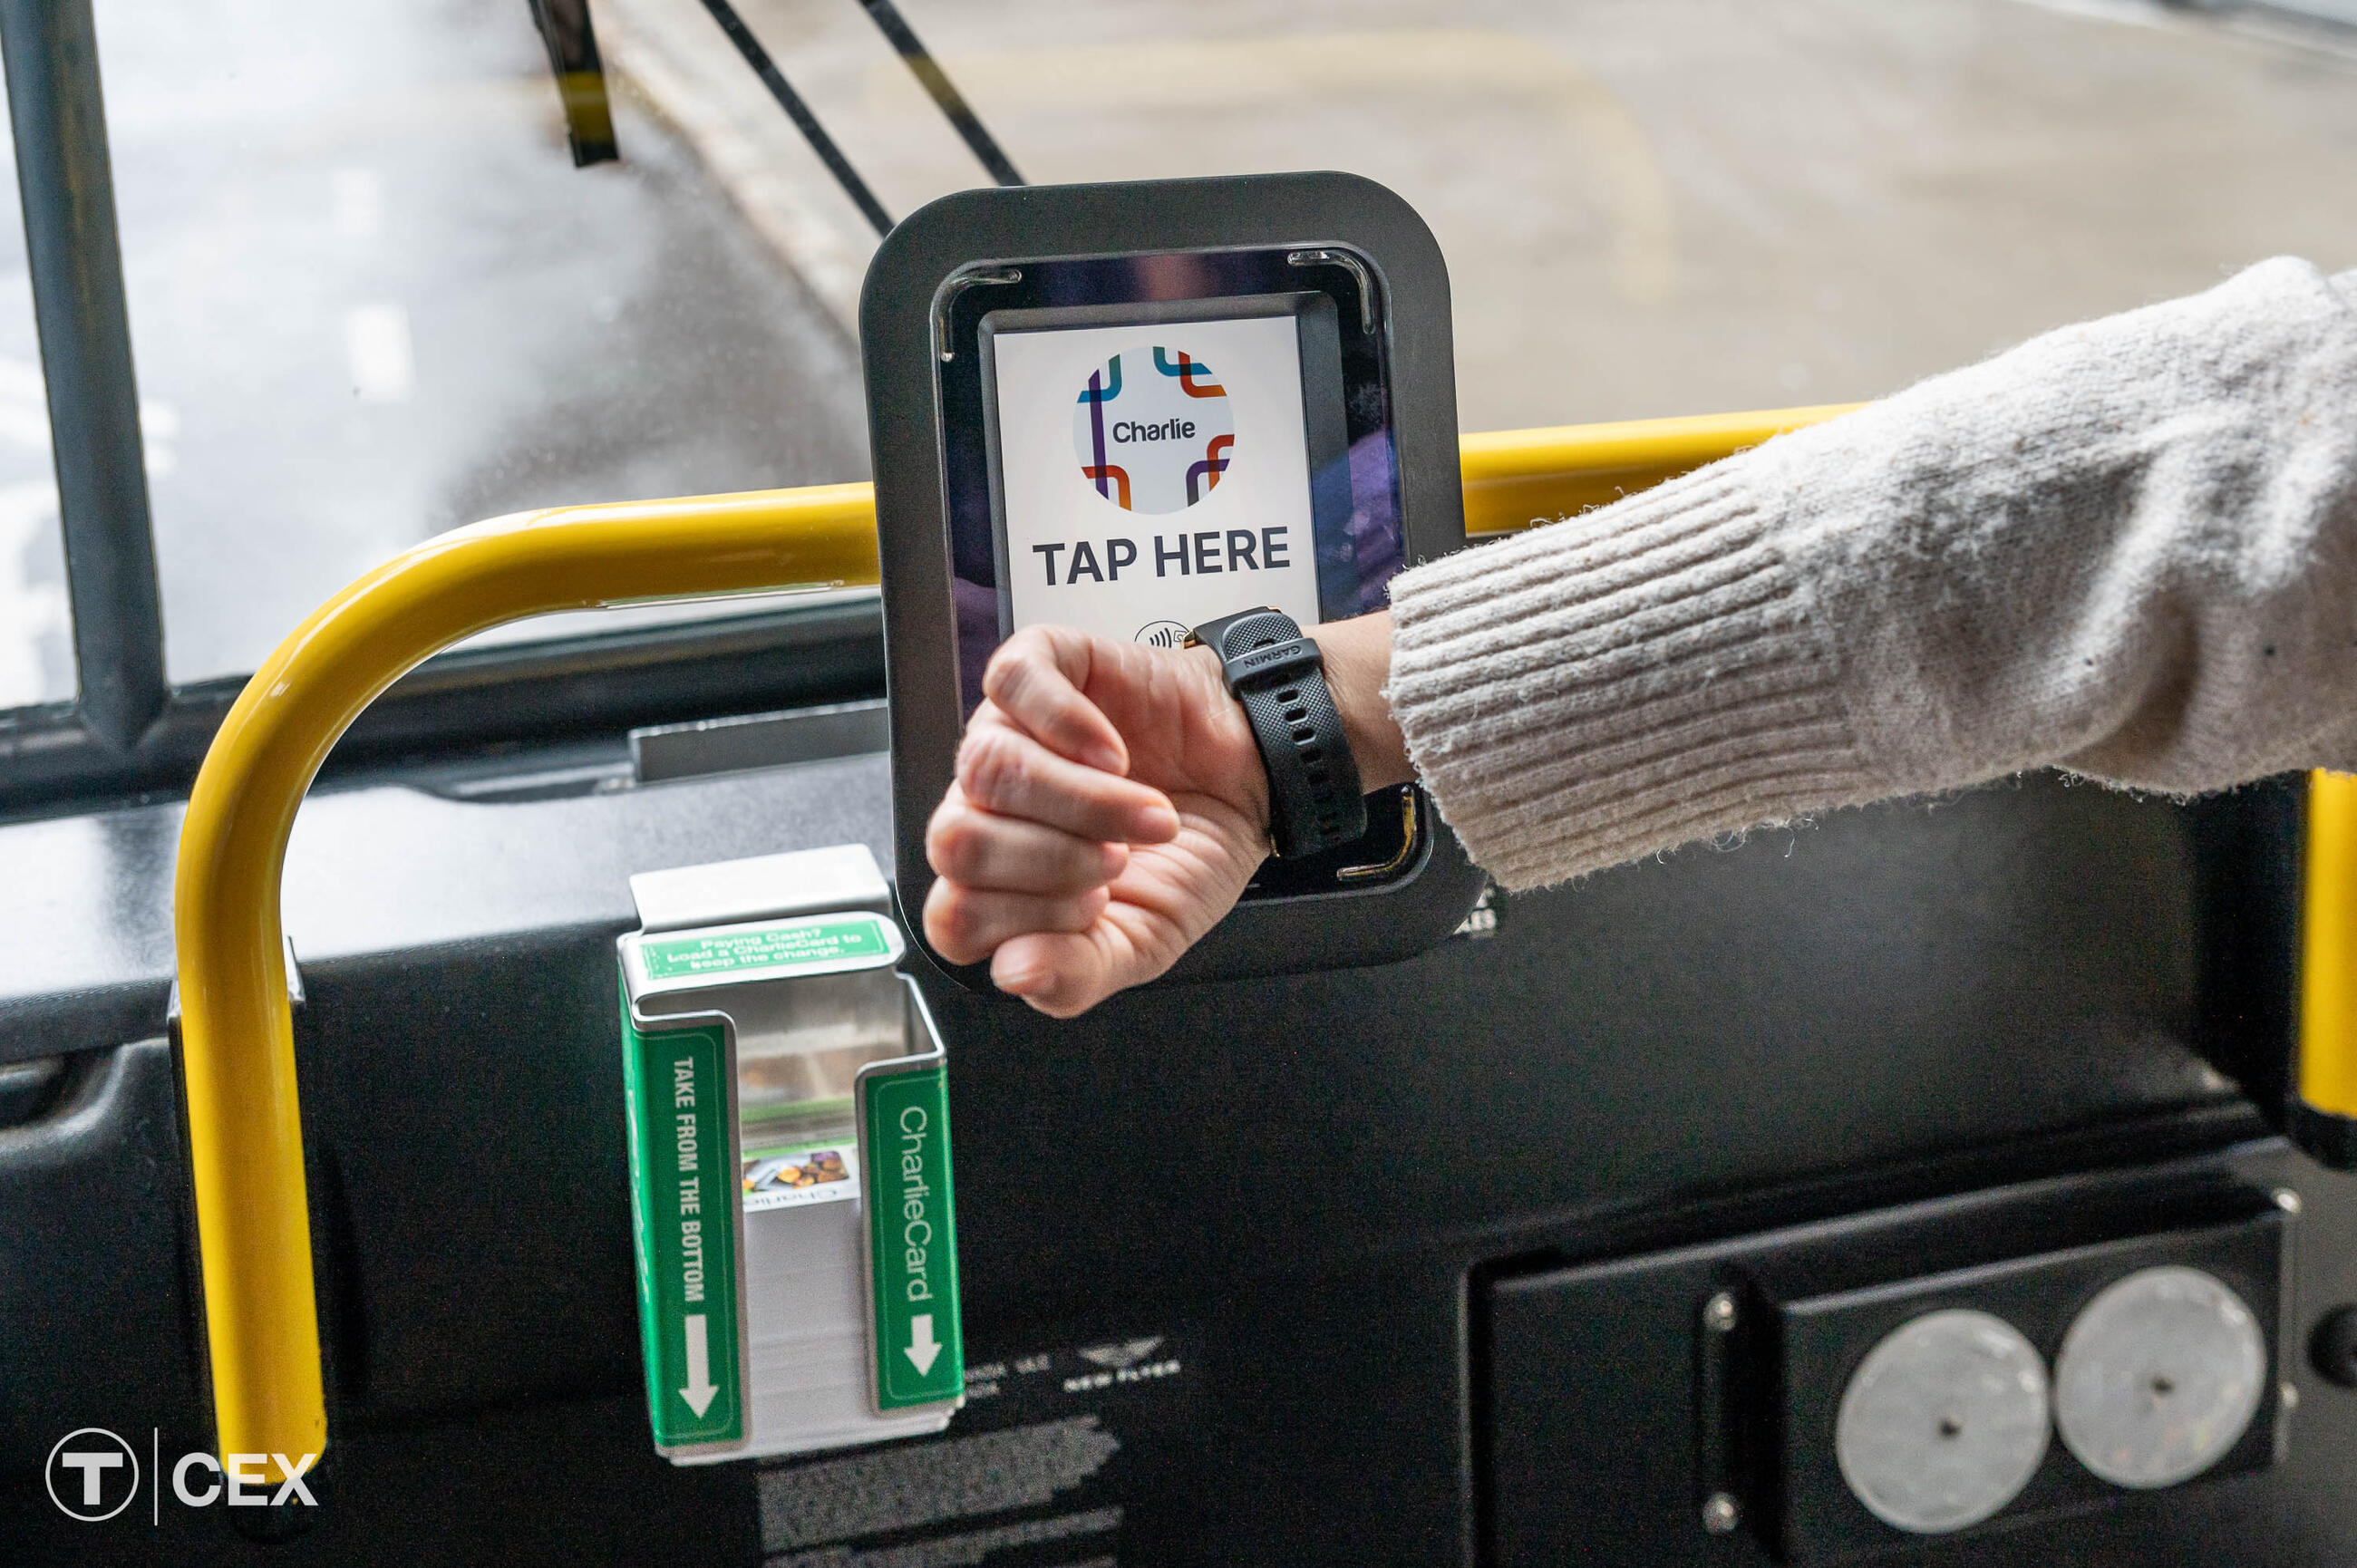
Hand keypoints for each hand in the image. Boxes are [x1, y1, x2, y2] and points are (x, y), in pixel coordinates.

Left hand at [922, 625, 1270, 1016]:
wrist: (1256, 774)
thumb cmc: (1191, 848)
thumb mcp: (1149, 939)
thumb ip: (1079, 975)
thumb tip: (1014, 975)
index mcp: (998, 884)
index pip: (951, 919)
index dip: (1024, 922)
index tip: (1097, 911)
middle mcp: (988, 808)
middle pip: (954, 840)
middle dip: (1050, 862)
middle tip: (1118, 861)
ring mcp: (1006, 732)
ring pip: (988, 766)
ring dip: (1079, 800)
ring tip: (1142, 812)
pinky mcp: (1041, 667)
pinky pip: (1012, 684)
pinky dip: (1067, 723)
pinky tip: (1114, 752)